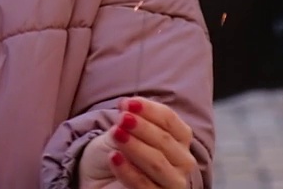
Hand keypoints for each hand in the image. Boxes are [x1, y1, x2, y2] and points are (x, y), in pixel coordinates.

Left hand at [78, 97, 195, 188]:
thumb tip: (127, 105)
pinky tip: (113, 157)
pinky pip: (144, 185)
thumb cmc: (116, 152)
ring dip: (136, 146)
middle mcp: (182, 160)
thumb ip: (128, 119)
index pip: (169, 120)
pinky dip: (128, 170)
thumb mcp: (121, 130)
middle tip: (122, 118)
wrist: (100, 179)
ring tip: (116, 134)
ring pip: (157, 163)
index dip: (149, 110)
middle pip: (165, 140)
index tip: (126, 103)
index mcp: (179, 138)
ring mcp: (173, 183)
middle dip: (142, 127)